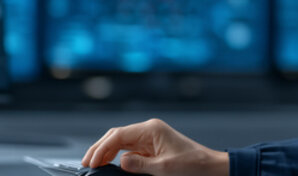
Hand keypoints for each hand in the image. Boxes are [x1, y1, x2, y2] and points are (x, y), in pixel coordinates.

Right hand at [82, 118, 228, 175]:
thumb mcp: (164, 168)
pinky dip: (116, 156)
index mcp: (151, 129)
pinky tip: (109, 164)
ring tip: (94, 165)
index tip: (92, 162)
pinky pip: (129, 149)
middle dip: (99, 148)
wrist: (210, 166)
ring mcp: (150, 138)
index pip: (118, 135)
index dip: (101, 148)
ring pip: (120, 142)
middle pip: (116, 136)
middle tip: (86, 164)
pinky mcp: (151, 147)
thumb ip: (139, 165)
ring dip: (106, 152)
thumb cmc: (193, 164)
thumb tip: (120, 161)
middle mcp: (149, 130)